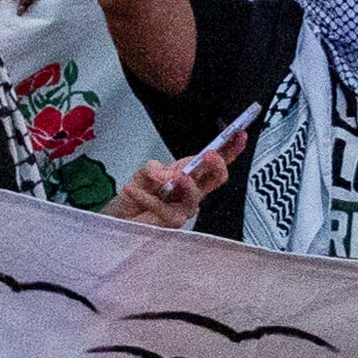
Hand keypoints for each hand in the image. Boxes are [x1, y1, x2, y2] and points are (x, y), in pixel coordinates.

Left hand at [110, 144, 231, 229]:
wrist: (118, 219)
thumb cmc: (136, 197)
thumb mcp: (142, 174)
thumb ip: (152, 168)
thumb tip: (166, 174)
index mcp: (189, 175)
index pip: (213, 162)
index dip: (229, 148)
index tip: (238, 134)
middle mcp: (191, 193)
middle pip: (216, 179)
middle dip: (217, 165)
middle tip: (210, 155)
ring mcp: (183, 209)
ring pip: (195, 198)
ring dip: (188, 185)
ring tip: (178, 176)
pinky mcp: (169, 224)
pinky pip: (162, 209)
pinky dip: (145, 197)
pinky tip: (131, 189)